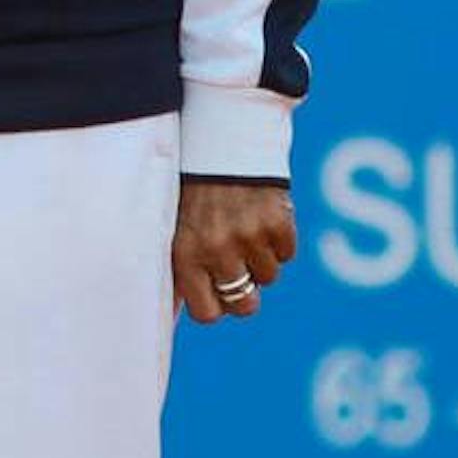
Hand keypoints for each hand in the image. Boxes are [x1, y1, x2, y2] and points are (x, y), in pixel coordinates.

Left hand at [173, 177, 296, 323]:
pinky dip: (278, 241)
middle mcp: (217, 250)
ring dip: (260, 260)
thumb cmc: (192, 191)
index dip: (216, 306)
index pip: (207, 314)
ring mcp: (250, 237)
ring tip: (243, 229)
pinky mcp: (278, 224)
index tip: (217, 293)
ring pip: (268, 278)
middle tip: (237, 267)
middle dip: (244, 293)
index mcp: (185, 254)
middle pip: (245, 306)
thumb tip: (172, 311)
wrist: (221, 144)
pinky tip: (260, 217)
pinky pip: (286, 254)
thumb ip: (180, 267)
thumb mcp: (174, 227)